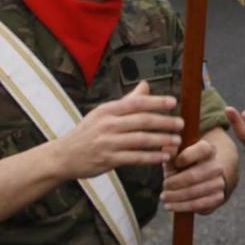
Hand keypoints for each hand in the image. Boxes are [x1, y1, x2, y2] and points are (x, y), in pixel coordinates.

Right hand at [51, 81, 182, 179]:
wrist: (64, 155)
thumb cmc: (88, 132)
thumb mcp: (103, 113)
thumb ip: (127, 101)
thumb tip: (146, 85)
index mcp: (108, 110)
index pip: (136, 103)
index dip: (156, 102)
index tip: (173, 102)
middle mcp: (107, 124)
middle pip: (141, 121)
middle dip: (164, 122)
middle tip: (181, 124)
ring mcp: (107, 143)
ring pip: (140, 140)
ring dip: (161, 140)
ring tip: (176, 140)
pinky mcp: (108, 160)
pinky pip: (135, 158)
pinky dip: (151, 157)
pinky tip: (164, 156)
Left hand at [161, 138, 229, 214]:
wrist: (205, 178)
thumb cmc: (186, 165)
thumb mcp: (177, 156)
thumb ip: (171, 152)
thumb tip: (166, 149)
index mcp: (208, 150)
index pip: (202, 149)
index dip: (186, 157)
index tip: (174, 163)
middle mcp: (217, 166)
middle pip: (194, 175)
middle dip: (175, 182)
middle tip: (164, 186)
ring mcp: (219, 183)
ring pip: (195, 192)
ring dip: (176, 196)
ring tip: (164, 197)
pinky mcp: (218, 197)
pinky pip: (199, 204)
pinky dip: (182, 206)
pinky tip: (171, 205)